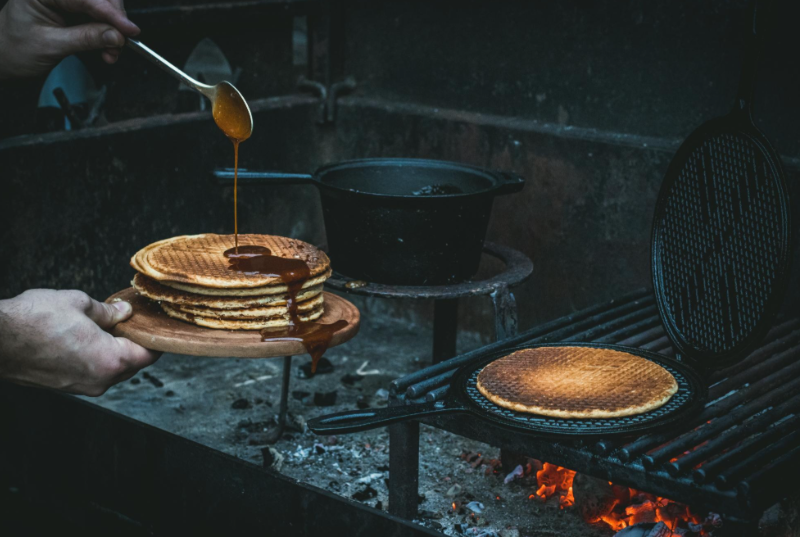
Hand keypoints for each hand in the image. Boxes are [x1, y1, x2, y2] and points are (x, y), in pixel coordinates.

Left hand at [0, 0, 139, 78]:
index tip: (129, 29)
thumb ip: (86, 39)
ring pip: (103, 8)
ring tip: (111, 51)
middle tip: (120, 43)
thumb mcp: (52, 45)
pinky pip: (99, 19)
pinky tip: (107, 48)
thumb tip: (116, 36)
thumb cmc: (15, 49)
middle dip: (114, 20)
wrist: (5, 60)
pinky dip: (108, 34)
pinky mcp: (74, 12)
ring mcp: (66, 2)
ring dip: (113, 30)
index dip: (110, 13)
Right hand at [0, 289, 159, 395]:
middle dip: (134, 344)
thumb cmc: (33, 321)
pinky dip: (96, 359)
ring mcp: (80, 387)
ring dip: (114, 352)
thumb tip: (123, 312)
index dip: (155, 339)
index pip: (149, 355)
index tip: (155, 326)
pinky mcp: (64, 387)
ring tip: (106, 328)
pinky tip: (86, 340)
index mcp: (110, 361)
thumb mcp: (79, 304)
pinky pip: (92, 374)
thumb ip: (108, 311)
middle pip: (132, 365)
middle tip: (131, 323)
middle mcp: (99, 380)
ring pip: (111, 371)